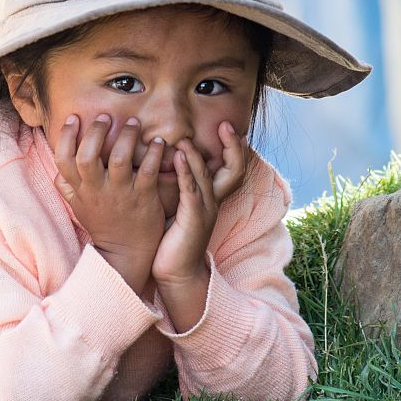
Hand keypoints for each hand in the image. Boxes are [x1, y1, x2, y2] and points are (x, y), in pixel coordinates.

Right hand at [54, 113, 165, 293]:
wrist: (126, 253)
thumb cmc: (103, 224)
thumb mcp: (79, 207)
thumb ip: (67, 186)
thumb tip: (57, 167)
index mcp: (80, 190)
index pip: (63, 160)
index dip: (66, 136)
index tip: (75, 118)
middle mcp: (97, 190)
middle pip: (88, 156)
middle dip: (96, 132)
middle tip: (106, 116)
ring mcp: (120, 194)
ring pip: (119, 159)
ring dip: (127, 137)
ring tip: (134, 123)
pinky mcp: (143, 198)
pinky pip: (148, 171)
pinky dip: (154, 154)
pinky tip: (159, 142)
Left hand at [152, 121, 248, 288]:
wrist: (176, 274)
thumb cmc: (171, 241)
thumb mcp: (177, 210)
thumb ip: (179, 188)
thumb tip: (166, 165)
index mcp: (211, 199)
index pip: (231, 168)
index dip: (234, 148)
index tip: (227, 128)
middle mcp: (213, 203)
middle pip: (233, 169)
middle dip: (232, 147)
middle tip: (226, 125)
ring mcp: (205, 211)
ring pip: (207, 176)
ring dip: (197, 154)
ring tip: (189, 136)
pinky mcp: (192, 219)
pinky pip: (190, 190)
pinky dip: (185, 171)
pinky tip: (177, 156)